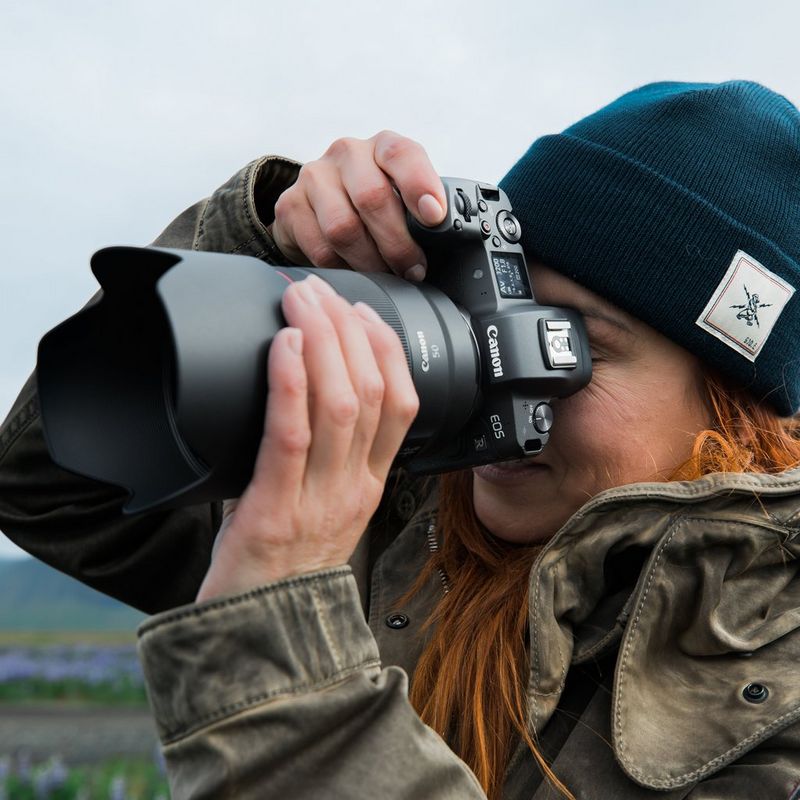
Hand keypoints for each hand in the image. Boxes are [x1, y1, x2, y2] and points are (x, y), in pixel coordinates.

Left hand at [196, 275, 418, 601]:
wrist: (261, 640)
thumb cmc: (286, 568)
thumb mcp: (320, 508)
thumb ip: (319, 458)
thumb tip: (291, 394)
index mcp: (370, 484)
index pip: (404, 405)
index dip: (389, 350)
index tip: (364, 312)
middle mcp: (356, 488)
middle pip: (374, 392)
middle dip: (349, 330)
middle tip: (320, 291)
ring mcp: (320, 500)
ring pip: (341, 405)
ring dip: (322, 342)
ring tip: (300, 300)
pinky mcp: (276, 511)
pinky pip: (292, 436)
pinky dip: (291, 383)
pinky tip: (283, 345)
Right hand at [271, 130, 446, 280]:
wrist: (318, 208)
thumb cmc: (372, 208)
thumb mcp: (401, 198)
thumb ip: (422, 210)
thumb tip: (449, 240)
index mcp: (382, 146)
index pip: (402, 154)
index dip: (420, 185)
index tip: (435, 217)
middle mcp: (347, 153)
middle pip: (372, 197)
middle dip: (398, 243)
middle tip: (413, 269)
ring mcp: (314, 176)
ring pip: (344, 227)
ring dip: (370, 261)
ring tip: (386, 277)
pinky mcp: (290, 205)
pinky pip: (320, 248)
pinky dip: (343, 268)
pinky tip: (355, 273)